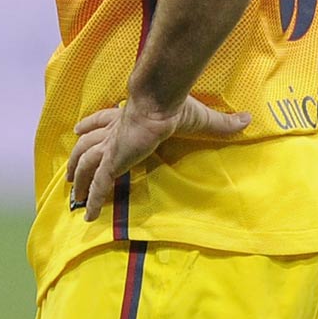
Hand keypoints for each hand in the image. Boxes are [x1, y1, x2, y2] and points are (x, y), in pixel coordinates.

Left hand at [67, 93, 249, 221]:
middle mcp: (113, 131)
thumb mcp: (199, 116)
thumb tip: (247, 120)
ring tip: (73, 194)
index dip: (91, 125)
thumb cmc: (174, 106)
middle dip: (77, 158)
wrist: (159, 102)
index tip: (80, 129)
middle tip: (69, 173)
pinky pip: (98, 185)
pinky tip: (88, 216)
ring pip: (84, 163)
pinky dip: (92, 201)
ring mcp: (110, 147)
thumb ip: (220, 122)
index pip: (103, 120)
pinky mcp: (112, 161)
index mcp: (126, 117)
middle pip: (87, 145)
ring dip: (77, 178)